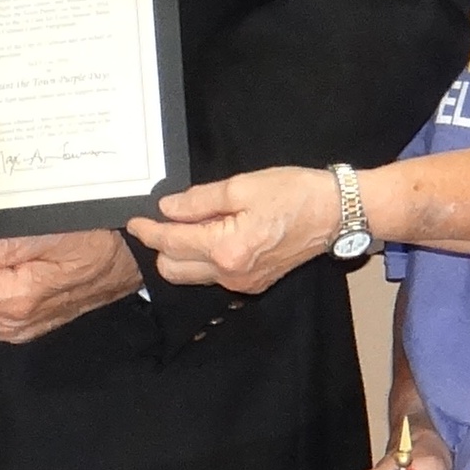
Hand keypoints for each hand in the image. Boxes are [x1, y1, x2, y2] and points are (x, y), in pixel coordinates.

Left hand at [129, 168, 346, 294]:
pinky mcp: (253, 284)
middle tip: (169, 219)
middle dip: (163, 246)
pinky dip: (205, 258)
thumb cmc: (294, 192)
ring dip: (184, 253)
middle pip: (173, 269)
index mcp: (226, 249)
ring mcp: (243, 283)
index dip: (148, 230)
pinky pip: (214, 275)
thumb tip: (167, 208)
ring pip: (193, 275)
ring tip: (196, 223)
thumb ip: (199, 201)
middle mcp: (231, 274)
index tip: (133, 221)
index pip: (171, 243)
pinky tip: (217, 234)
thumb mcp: (242, 186)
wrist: (335, 213)